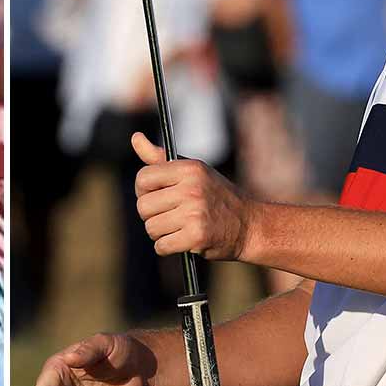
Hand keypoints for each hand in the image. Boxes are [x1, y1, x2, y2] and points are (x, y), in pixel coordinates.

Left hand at [132, 131, 253, 259]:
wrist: (250, 227)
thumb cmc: (216, 197)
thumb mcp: (193, 172)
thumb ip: (160, 159)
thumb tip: (135, 138)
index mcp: (189, 169)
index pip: (143, 178)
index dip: (144, 191)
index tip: (156, 196)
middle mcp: (192, 188)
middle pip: (143, 207)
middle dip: (152, 215)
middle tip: (170, 215)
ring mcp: (195, 213)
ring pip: (151, 228)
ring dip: (160, 233)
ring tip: (178, 228)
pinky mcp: (197, 236)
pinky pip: (161, 246)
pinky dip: (167, 248)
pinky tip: (182, 241)